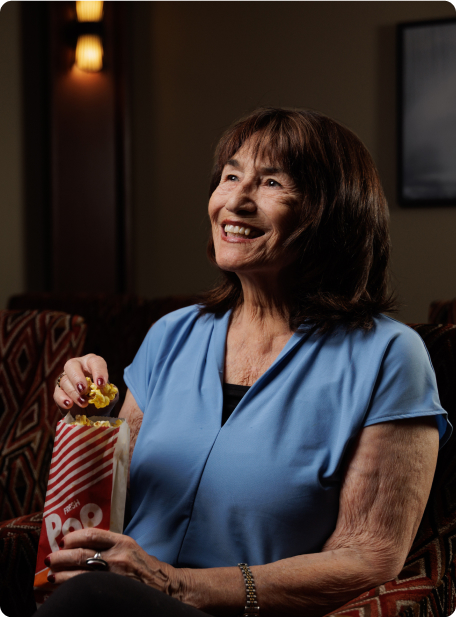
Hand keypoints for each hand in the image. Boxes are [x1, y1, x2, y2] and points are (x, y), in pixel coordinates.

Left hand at [46, 528, 180, 594]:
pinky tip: (63, 590)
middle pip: (81, 554)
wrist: (164, 586)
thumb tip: (82, 545)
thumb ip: (110, 545)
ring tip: (51, 576)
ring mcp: (114, 576)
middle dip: (61, 557)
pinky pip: (86, 589)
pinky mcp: (112, 590)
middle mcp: (118, 557)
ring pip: (79, 574)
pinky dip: (71, 589)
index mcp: (123, 542)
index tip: (63, 541)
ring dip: (61, 575)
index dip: (74, 537)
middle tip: (50, 559)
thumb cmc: (145, 566)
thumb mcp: (130, 548)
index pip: (92, 535)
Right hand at [53, 354, 118, 415]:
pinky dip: (63, 399)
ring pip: (64, 380)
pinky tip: (69, 405)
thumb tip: (106, 390)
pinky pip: (57, 393)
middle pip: (72, 365)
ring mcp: (66, 378)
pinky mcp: (59, 391)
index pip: (95, 362)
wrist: (93, 413)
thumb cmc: (102, 398)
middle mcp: (78, 367)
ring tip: (83, 403)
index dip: (98, 372)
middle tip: (84, 390)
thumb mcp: (110, 396)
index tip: (101, 385)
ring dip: (74, 393)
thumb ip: (110, 392)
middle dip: (77, 378)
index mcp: (92, 363)